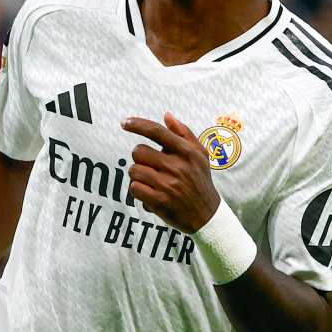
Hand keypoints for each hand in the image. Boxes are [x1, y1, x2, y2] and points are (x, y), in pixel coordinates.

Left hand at [121, 112, 219, 233]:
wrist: (207, 215)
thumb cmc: (200, 180)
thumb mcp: (200, 155)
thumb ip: (184, 133)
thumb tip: (167, 115)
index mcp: (187, 152)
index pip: (157, 132)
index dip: (138, 125)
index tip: (124, 122)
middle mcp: (177, 166)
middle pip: (139, 152)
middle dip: (140, 158)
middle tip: (150, 166)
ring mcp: (168, 184)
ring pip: (134, 170)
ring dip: (138, 176)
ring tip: (151, 182)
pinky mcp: (160, 201)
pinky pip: (134, 188)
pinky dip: (138, 191)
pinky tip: (150, 194)